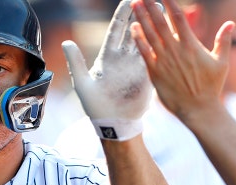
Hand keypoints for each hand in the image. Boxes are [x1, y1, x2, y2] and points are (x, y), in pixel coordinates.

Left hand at [62, 0, 152, 140]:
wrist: (113, 122)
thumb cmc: (95, 105)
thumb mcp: (83, 82)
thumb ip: (75, 62)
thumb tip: (66, 42)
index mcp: (107, 57)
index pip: (117, 30)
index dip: (122, 15)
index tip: (129, 1)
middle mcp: (123, 58)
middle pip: (134, 31)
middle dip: (141, 15)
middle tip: (150, 0)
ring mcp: (137, 66)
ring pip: (147, 41)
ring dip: (154, 26)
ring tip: (162, 10)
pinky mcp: (147, 75)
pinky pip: (155, 57)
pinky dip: (161, 45)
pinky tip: (169, 33)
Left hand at [129, 0, 233, 121]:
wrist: (198, 109)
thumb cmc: (211, 86)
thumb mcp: (221, 62)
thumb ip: (223, 41)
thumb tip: (230, 23)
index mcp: (191, 44)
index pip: (178, 17)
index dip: (169, 2)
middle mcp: (175, 50)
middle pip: (160, 22)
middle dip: (150, 6)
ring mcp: (164, 61)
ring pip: (149, 34)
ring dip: (141, 18)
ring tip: (134, 4)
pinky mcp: (155, 72)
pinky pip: (144, 52)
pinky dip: (138, 39)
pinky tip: (133, 28)